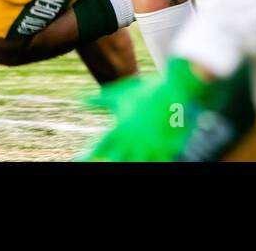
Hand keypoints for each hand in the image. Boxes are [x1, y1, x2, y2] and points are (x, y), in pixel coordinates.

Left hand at [82, 59, 211, 161]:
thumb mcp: (121, 93)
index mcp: (120, 129)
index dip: (87, 156)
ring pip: (134, 165)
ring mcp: (149, 149)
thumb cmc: (148, 91)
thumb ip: (100, 100)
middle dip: (106, 163)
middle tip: (98, 164)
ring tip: (126, 161)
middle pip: (114, 161)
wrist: (178, 90)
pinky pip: (156, 164)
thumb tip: (80, 100)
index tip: (77, 159)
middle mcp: (132, 142)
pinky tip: (147, 161)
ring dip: (129, 163)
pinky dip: (152, 163)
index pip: (99, 148)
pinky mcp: (166, 152)